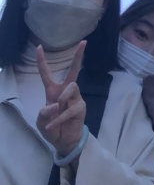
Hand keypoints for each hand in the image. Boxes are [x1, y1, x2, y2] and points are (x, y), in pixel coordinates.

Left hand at [36, 42, 86, 158]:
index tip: (38, 47)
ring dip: (63, 99)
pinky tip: (53, 125)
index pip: (46, 74)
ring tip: (58, 109)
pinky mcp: (80, 106)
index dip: (41, 61)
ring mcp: (75, 97)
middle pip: (74, 70)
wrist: (63, 141)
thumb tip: (55, 104)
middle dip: (78, 56)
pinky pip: (70, 108)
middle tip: (84, 42)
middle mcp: (65, 91)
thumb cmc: (51, 127)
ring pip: (72, 86)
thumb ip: (44, 112)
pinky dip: (60, 118)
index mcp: (52, 91)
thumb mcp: (41, 121)